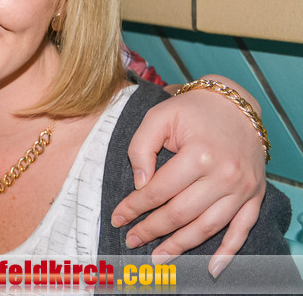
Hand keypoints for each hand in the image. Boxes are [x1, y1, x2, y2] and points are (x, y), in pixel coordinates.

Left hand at [111, 77, 266, 276]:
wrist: (235, 104)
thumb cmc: (192, 111)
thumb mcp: (158, 117)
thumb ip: (141, 148)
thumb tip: (139, 185)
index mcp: (199, 154)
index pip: (159, 190)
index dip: (135, 207)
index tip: (118, 218)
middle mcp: (225, 175)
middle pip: (181, 213)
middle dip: (152, 230)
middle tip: (131, 239)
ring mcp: (243, 188)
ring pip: (207, 227)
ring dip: (181, 246)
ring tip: (157, 257)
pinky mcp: (255, 195)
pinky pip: (242, 229)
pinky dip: (228, 252)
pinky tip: (211, 268)